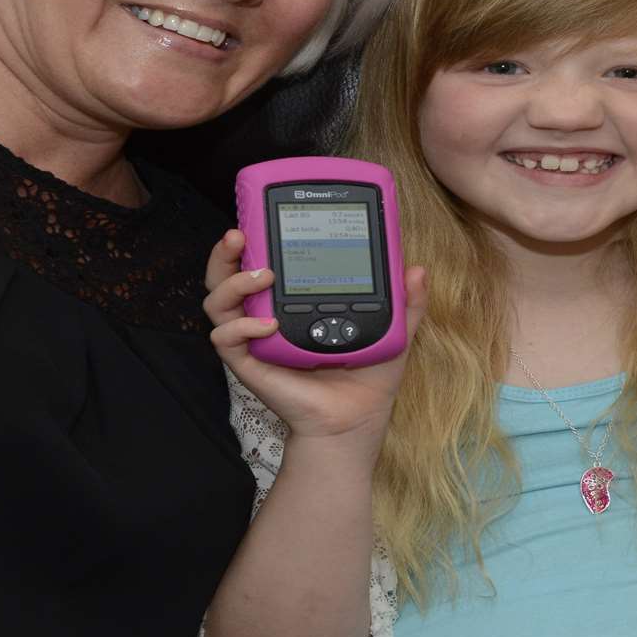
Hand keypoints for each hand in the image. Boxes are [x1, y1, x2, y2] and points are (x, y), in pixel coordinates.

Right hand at [202, 229, 427, 442]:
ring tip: (263, 275)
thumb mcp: (393, 332)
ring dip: (233, 282)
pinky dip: (241, 328)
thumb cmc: (368, 379)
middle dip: (226, 251)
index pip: (263, 261)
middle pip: (228, 275)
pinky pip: (226, 339)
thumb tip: (417, 268)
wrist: (356, 421)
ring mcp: (254, 339)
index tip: (266, 215)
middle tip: (240, 232)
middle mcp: (266, 315)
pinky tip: (267, 324)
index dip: (257, 237)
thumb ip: (406, 302)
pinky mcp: (249, 364)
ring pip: (218, 301)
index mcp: (293, 302)